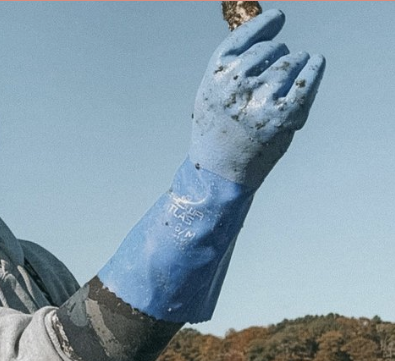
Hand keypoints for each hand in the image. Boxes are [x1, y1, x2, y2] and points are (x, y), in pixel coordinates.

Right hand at [189, 9, 325, 188]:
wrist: (219, 174)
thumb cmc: (216, 132)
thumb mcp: (211, 92)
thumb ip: (233, 64)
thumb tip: (267, 27)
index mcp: (218, 73)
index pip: (248, 35)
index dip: (266, 24)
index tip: (279, 19)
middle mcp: (238, 83)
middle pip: (274, 48)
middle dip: (278, 56)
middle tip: (271, 79)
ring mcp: (263, 98)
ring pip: (293, 59)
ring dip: (295, 65)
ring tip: (284, 86)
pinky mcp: (285, 115)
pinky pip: (309, 77)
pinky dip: (315, 67)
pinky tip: (316, 64)